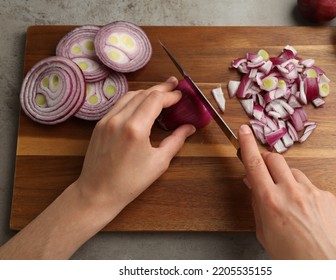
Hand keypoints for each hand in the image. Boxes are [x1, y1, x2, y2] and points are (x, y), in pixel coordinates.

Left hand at [75, 76, 195, 214]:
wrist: (98, 192)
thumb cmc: (129, 182)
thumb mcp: (159, 163)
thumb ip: (176, 141)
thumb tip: (189, 127)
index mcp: (135, 129)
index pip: (155, 100)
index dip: (170, 95)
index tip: (180, 95)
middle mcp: (119, 119)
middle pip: (143, 94)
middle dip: (161, 88)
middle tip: (174, 84)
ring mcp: (106, 120)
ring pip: (130, 96)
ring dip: (146, 92)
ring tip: (160, 91)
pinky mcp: (99, 124)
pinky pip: (119, 104)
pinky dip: (133, 99)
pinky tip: (141, 103)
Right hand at [238, 124, 335, 259]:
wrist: (325, 265)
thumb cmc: (291, 255)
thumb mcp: (264, 232)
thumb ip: (257, 203)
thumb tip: (251, 183)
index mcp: (270, 201)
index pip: (254, 164)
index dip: (247, 144)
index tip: (244, 131)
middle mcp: (290, 191)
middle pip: (274, 159)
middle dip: (266, 160)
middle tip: (264, 170)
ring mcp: (311, 191)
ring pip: (293, 171)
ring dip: (285, 179)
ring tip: (288, 200)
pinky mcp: (326, 195)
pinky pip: (309, 185)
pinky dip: (303, 192)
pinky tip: (305, 210)